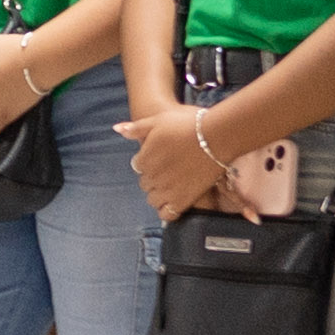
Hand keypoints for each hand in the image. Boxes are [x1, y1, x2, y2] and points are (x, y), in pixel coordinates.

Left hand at [114, 103, 224, 221]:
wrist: (217, 135)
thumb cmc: (189, 124)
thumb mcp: (159, 120)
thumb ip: (136, 128)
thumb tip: (117, 129)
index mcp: (145, 158)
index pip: (138, 166)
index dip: (149, 161)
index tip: (162, 156)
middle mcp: (153, 176)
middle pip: (146, 183)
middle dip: (154, 177)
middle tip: (170, 169)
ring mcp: (167, 190)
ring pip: (153, 199)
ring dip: (159, 193)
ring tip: (174, 184)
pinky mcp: (183, 200)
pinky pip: (167, 214)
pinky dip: (167, 210)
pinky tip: (176, 200)